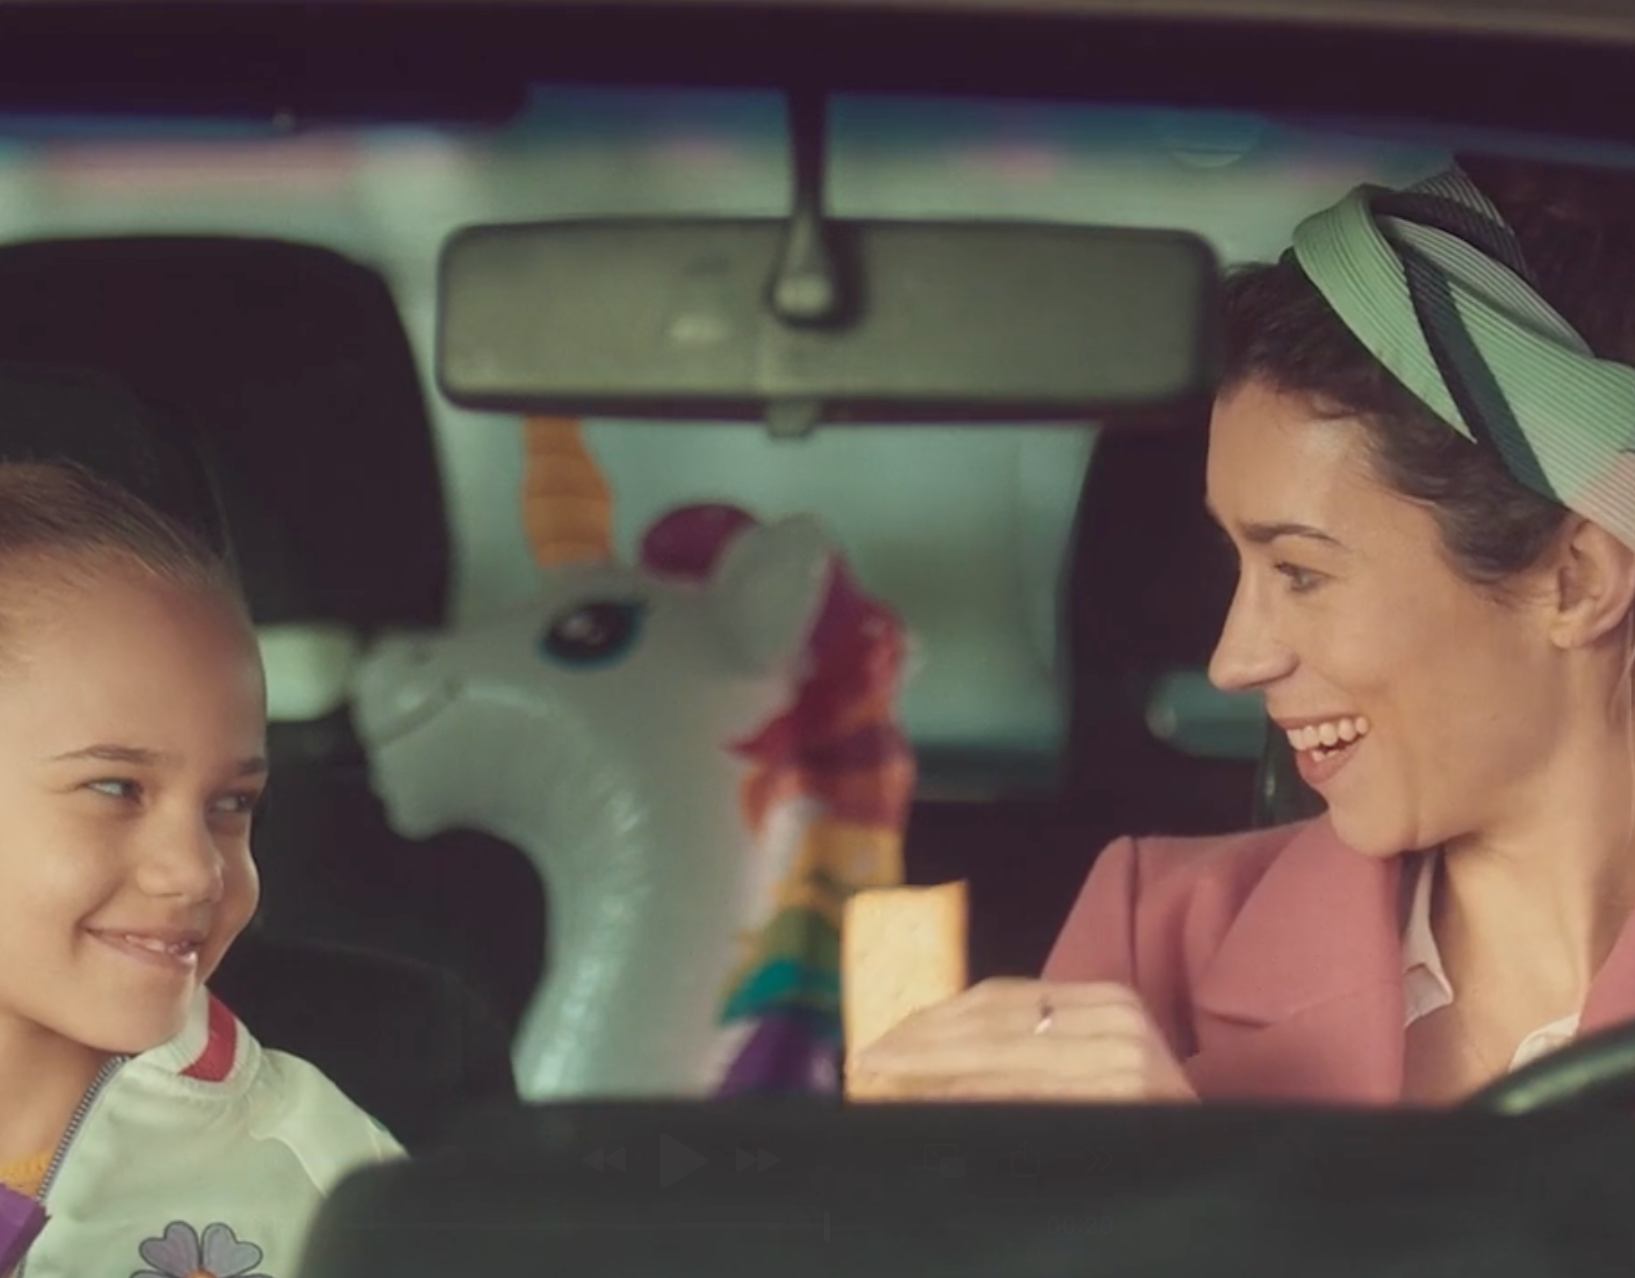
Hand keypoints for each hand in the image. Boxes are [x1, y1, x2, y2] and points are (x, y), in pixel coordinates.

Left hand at [847, 977, 1196, 1102]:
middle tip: (864, 1058)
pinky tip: (931, 1103)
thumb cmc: (1144, 1120)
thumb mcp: (1091, 1066)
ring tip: (882, 1079)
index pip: (1001, 999)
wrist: (1226, 1167)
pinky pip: (1025, 1096)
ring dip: (933, 1068)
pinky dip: (970, 1098)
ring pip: (1001, 1055)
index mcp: (1107, 1000)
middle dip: (921, 1040)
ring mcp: (1124, 1063)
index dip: (936, 1015)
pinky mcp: (1120, 1101)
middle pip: (994, 1022)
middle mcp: (1117, 1022)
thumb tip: (931, 1047)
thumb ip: (1030, 1048)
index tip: (885, 1034)